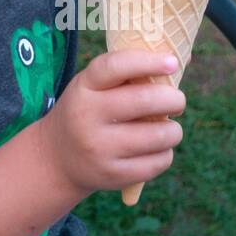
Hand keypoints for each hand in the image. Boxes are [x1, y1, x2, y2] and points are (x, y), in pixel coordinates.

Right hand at [38, 48, 186, 197]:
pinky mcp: (112, 175)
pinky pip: (158, 162)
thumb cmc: (89, 111)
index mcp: (84, 87)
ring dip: (174, 130)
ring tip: (169, 129)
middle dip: (174, 99)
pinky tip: (158, 149)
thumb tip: (177, 61)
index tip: (172, 62)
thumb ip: (127, 74)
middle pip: (145, 100)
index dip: (149, 61)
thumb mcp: (93, 87)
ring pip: (159, 135)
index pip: (116, 66)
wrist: (57, 158)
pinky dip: (166, 153)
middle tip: (178, 101)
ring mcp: (99, 149)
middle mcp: (87, 116)